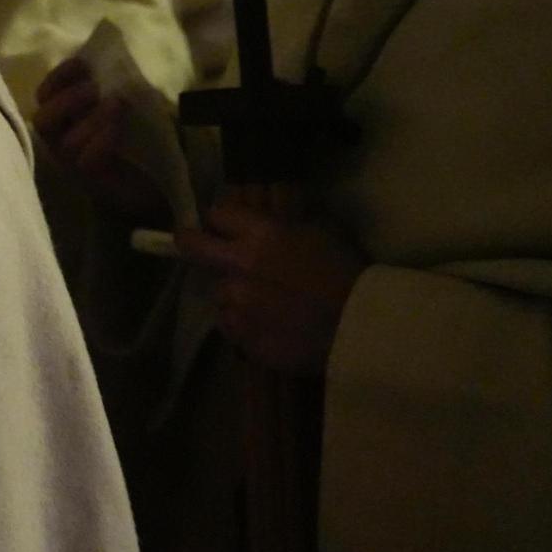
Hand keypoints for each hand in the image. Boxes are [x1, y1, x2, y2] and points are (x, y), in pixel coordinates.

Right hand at [33, 57, 168, 221]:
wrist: (157, 175)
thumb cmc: (136, 133)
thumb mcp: (122, 102)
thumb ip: (108, 84)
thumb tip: (106, 56)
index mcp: (64, 116)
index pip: (46, 94)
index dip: (59, 77)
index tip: (82, 64)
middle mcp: (61, 139)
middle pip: (42, 120)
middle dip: (66, 101)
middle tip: (93, 89)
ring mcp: (72, 162)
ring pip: (65, 141)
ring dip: (90, 119)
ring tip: (115, 105)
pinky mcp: (90, 179)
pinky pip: (85, 161)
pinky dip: (100, 142)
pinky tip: (116, 130)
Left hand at [175, 201, 367, 374]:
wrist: (361, 328)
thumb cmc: (347, 275)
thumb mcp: (318, 234)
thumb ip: (280, 228)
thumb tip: (259, 225)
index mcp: (260, 236)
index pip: (217, 214)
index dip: (217, 219)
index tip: (218, 226)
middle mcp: (238, 267)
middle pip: (193, 248)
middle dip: (189, 243)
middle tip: (192, 246)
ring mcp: (237, 304)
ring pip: (217, 293)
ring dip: (231, 295)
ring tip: (259, 302)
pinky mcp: (241, 336)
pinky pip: (230, 326)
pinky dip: (242, 324)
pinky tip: (266, 325)